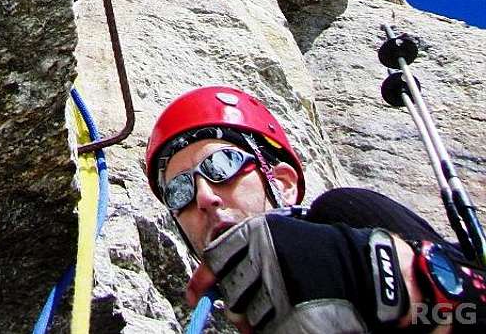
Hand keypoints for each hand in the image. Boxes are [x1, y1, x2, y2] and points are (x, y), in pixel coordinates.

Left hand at [200, 214, 409, 333]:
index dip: (202, 280)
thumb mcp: (276, 235)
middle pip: (231, 293)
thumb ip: (238, 251)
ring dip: (258, 319)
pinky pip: (267, 332)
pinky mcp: (295, 317)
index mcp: (257, 233)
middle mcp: (264, 258)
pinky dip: (270, 331)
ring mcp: (279, 289)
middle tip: (257, 301)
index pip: (214, 259)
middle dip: (238, 302)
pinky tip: (286, 320)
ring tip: (282, 305)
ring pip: (248, 317)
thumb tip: (198, 286)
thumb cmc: (313, 250)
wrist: (363, 267)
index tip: (194, 296)